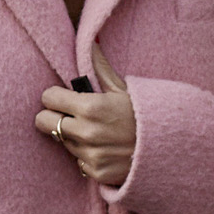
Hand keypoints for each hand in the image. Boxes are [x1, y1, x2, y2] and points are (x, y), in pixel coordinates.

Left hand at [36, 43, 135, 187]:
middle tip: (68, 114)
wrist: (170, 148)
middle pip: (43, 122)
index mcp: (91, 107)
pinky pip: (78, 160)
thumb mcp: (124, 88)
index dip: (54, 96)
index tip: (62, 97)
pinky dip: (87, 155)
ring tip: (96, 131)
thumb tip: (91, 41)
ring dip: (72, 136)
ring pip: (62, 141)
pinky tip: (105, 148)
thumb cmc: (146, 114)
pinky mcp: (96, 172)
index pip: (48, 98)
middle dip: (52, 116)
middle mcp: (86, 133)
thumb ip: (100, 67)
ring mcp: (90, 155)